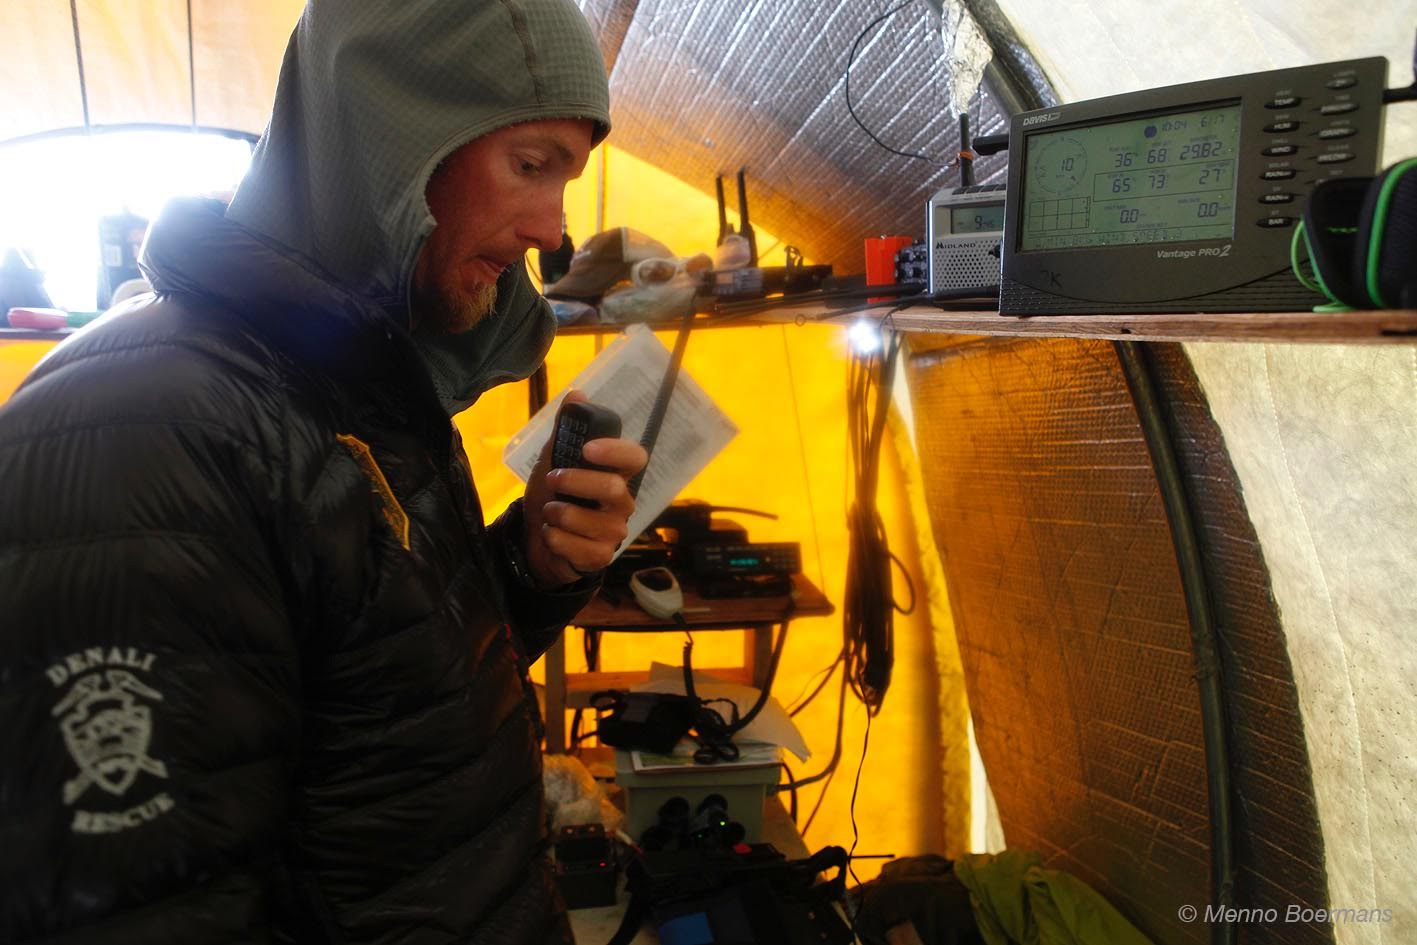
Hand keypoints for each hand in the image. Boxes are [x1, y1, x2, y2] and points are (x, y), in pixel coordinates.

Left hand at [523, 390, 647, 587]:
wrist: (534, 539)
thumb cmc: (552, 496)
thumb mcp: (552, 460)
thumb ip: (565, 431)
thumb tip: (577, 393)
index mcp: (615, 475)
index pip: (635, 458)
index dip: (616, 451)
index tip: (588, 448)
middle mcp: (621, 503)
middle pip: (613, 488)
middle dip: (575, 481)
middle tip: (552, 479)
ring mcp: (613, 532)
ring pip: (590, 520)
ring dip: (558, 514)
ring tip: (549, 513)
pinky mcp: (601, 557)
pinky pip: (577, 547)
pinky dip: (554, 539)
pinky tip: (551, 535)